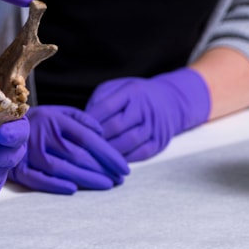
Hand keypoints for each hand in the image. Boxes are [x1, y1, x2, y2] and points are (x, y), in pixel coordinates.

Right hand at [8, 105, 129, 194]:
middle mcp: (43, 135)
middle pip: (78, 155)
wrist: (1, 127)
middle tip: (119, 179)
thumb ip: (82, 119)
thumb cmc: (39, 122)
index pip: (88, 138)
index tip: (124, 167)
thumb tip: (102, 132)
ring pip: (62, 169)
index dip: (109, 154)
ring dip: (87, 179)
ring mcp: (29, 152)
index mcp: (55, 119)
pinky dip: (56, 185)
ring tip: (106, 185)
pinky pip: (39, 179)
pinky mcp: (19, 169)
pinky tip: (74, 189)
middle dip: (103, 169)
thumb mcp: (59, 112)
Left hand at [84, 68, 210, 161]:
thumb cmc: (135, 96)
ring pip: (129, 142)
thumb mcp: (117, 88)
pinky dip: (125, 159)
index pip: (107, 106)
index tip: (78, 128)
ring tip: (95, 154)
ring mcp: (154, 126)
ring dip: (110, 150)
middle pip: (117, 126)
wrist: (170, 101)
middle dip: (98, 137)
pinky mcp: (160, 142)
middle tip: (83, 145)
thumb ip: (100, 100)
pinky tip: (112, 160)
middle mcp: (145, 108)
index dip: (90, 120)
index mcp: (132, 91)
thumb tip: (84, 121)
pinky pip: (141, 154)